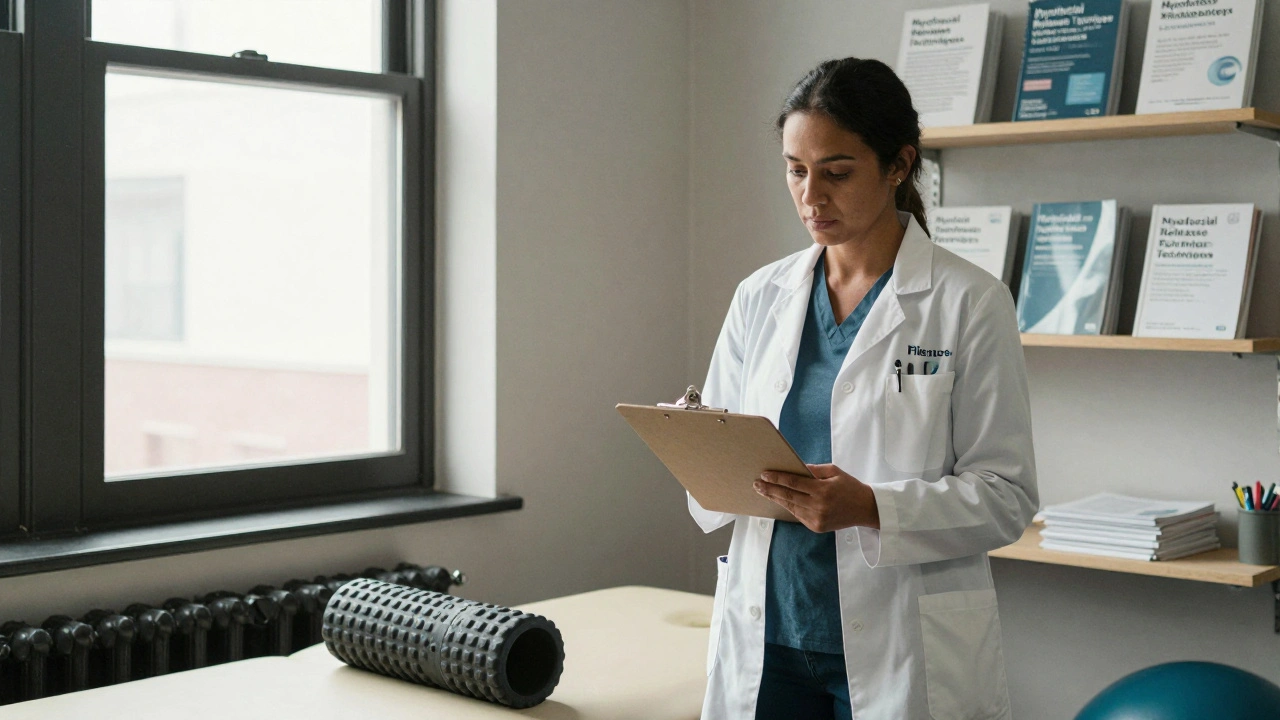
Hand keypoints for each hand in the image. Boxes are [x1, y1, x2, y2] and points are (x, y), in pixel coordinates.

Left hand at [753, 464, 879, 532]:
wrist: (866, 509)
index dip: (777, 478)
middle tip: (756, 484)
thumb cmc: (850, 486)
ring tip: (763, 491)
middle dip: (770, 490)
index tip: (764, 474)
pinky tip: (779, 500)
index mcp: (823, 490)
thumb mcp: (834, 472)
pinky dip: (788, 507)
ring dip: (775, 499)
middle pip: (788, 496)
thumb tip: (794, 467)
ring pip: (790, 507)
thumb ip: (814, 470)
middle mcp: (819, 506)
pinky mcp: (816, 527)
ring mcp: (817, 519)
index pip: (794, 482)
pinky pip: (798, 515)